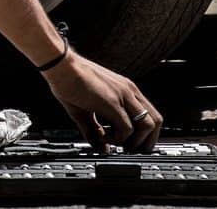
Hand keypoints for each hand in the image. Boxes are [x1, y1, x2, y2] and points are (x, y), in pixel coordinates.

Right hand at [42, 51, 161, 151]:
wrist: (61, 66)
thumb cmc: (70, 82)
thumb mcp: (85, 111)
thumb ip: (95, 131)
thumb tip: (103, 149)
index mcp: (126, 90)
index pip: (150, 114)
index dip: (146, 134)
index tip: (134, 145)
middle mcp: (129, 91)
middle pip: (156, 121)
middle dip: (146, 142)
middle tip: (129, 150)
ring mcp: (123, 95)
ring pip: (147, 126)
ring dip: (134, 141)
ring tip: (115, 142)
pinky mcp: (112, 102)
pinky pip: (127, 128)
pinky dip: (117, 139)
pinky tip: (102, 136)